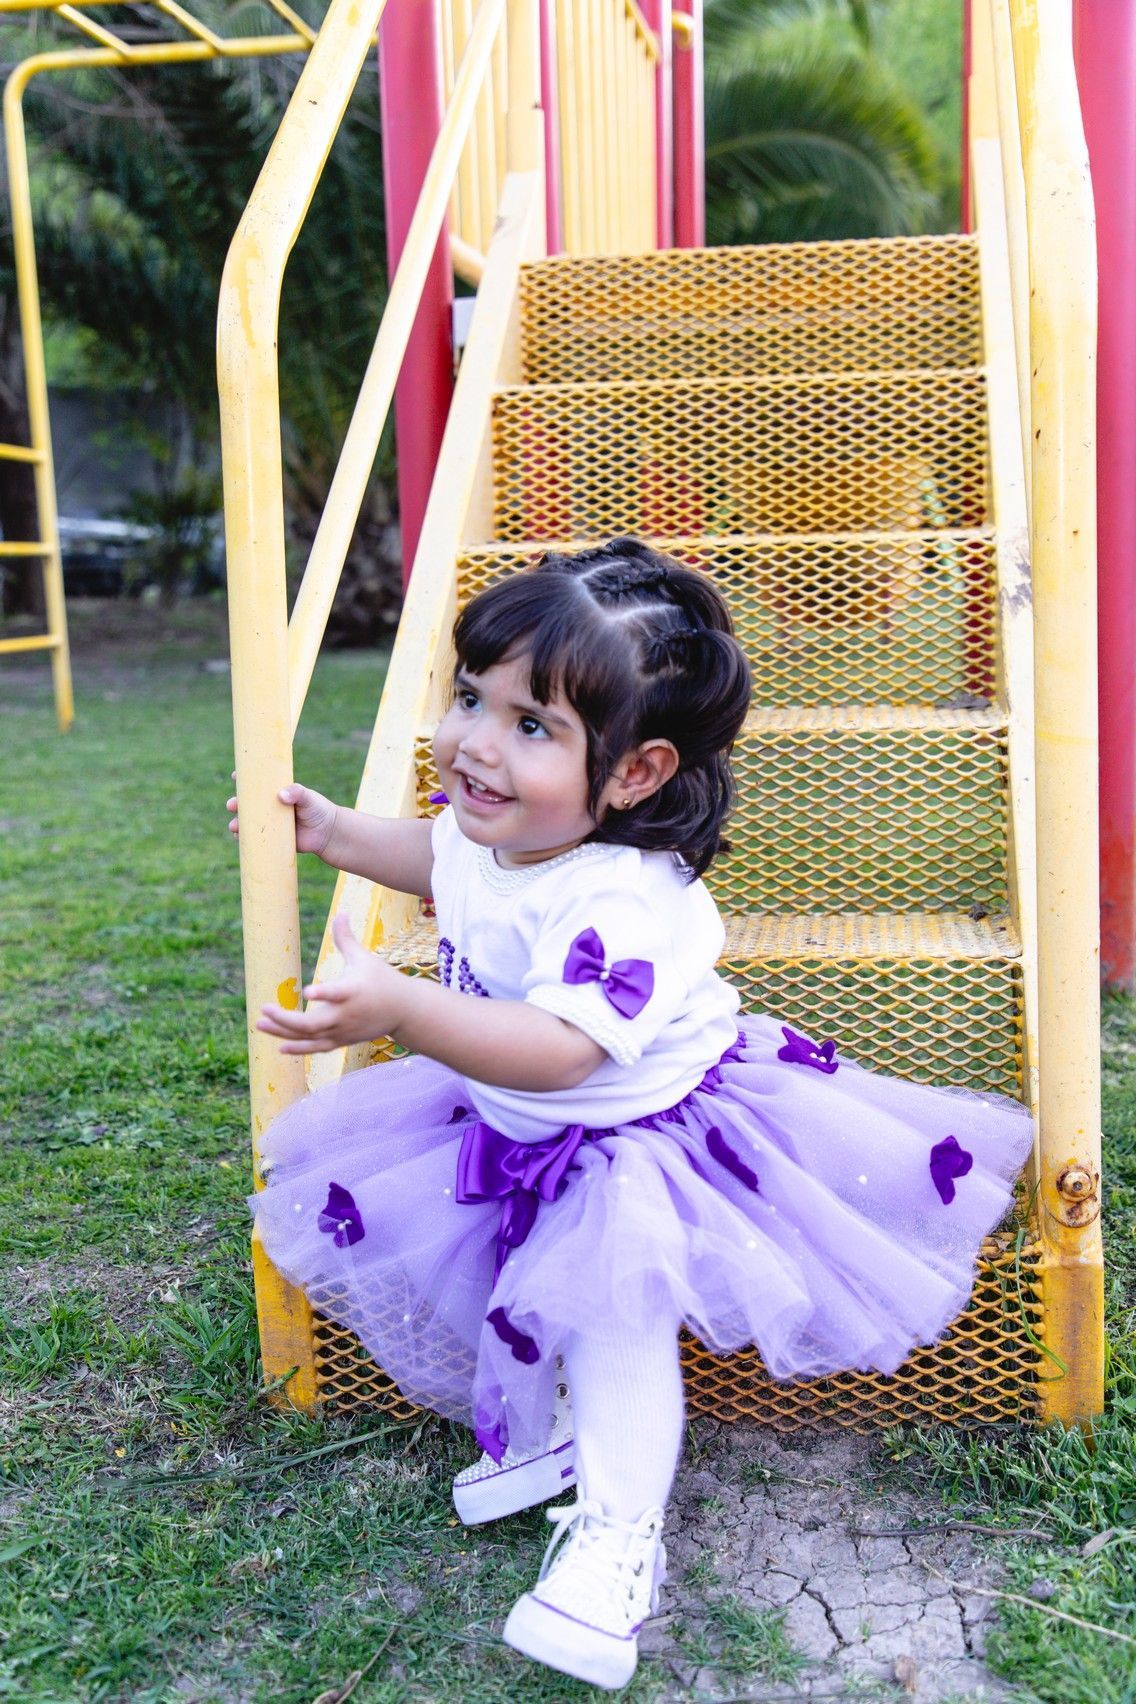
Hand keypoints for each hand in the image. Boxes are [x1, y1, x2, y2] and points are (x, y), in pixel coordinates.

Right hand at [227, 779, 338, 857]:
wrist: (327, 833)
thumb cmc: (318, 810)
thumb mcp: (308, 797)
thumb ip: (297, 792)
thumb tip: (281, 795)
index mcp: (277, 793)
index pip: (258, 784)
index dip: (244, 779)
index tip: (235, 776)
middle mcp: (270, 807)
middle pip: (247, 804)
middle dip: (236, 804)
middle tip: (232, 805)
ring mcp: (270, 823)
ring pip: (248, 822)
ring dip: (237, 823)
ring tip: (234, 826)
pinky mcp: (273, 839)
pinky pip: (255, 839)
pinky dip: (245, 839)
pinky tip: (239, 839)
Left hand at [256, 913, 407, 1053]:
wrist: (404, 1011)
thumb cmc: (382, 979)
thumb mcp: (364, 958)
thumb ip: (346, 939)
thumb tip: (342, 911)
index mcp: (353, 991)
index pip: (337, 993)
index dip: (324, 993)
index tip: (308, 991)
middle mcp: (346, 1014)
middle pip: (313, 1023)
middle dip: (285, 1019)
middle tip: (263, 1008)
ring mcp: (343, 1031)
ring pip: (310, 1037)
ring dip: (283, 1033)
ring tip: (259, 1024)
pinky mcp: (343, 1041)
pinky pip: (317, 1048)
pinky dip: (299, 1049)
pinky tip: (280, 1047)